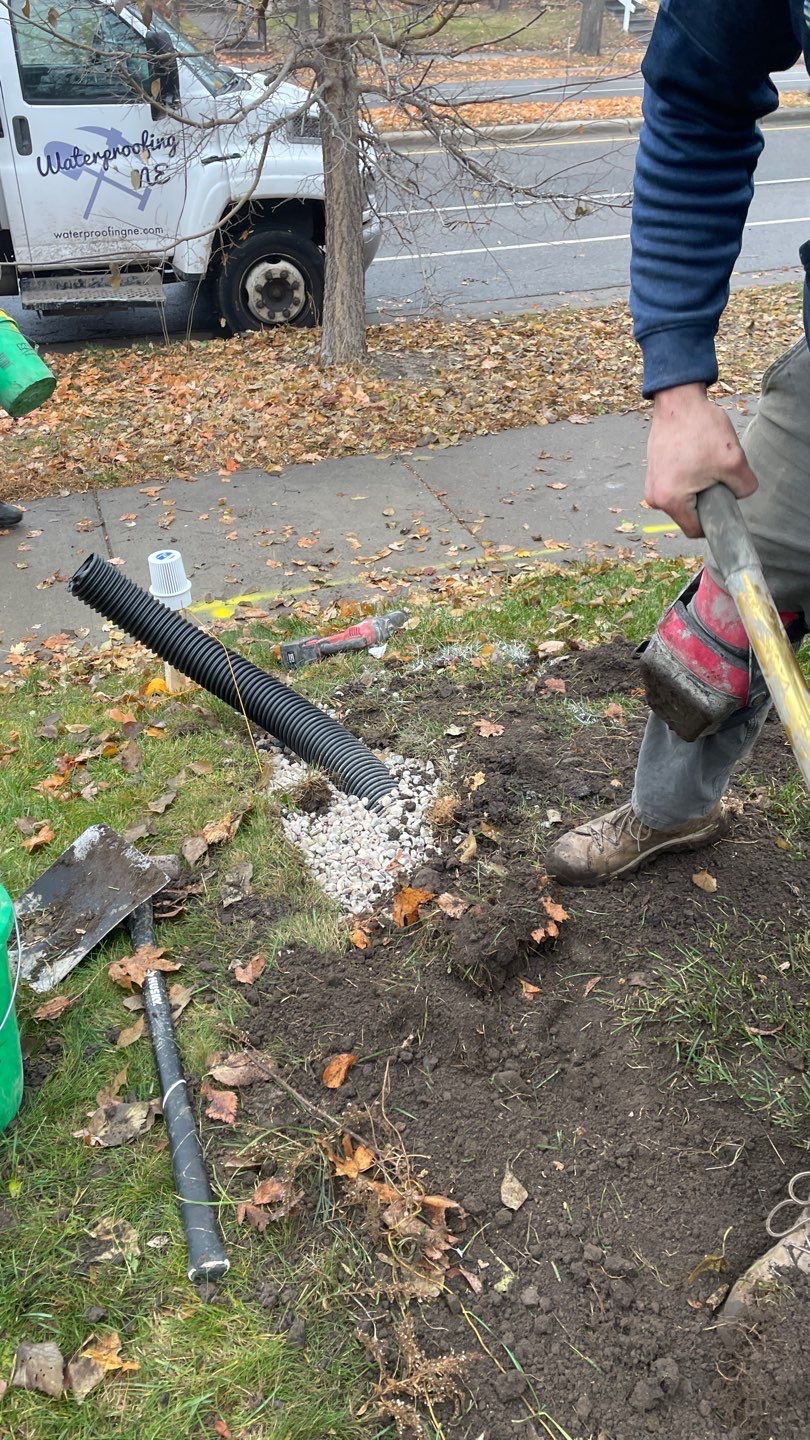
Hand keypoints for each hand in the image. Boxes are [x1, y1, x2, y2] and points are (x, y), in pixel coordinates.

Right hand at [645, 384, 758, 537]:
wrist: (678, 400)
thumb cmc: (701, 429)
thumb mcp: (733, 461)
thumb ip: (744, 488)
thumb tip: (740, 496)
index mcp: (670, 500)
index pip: (695, 530)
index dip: (715, 521)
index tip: (725, 501)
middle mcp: (654, 497)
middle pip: (689, 514)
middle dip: (706, 500)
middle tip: (717, 474)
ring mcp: (651, 484)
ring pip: (683, 499)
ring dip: (698, 487)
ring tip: (705, 462)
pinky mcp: (653, 471)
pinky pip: (676, 485)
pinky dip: (689, 476)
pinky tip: (696, 456)